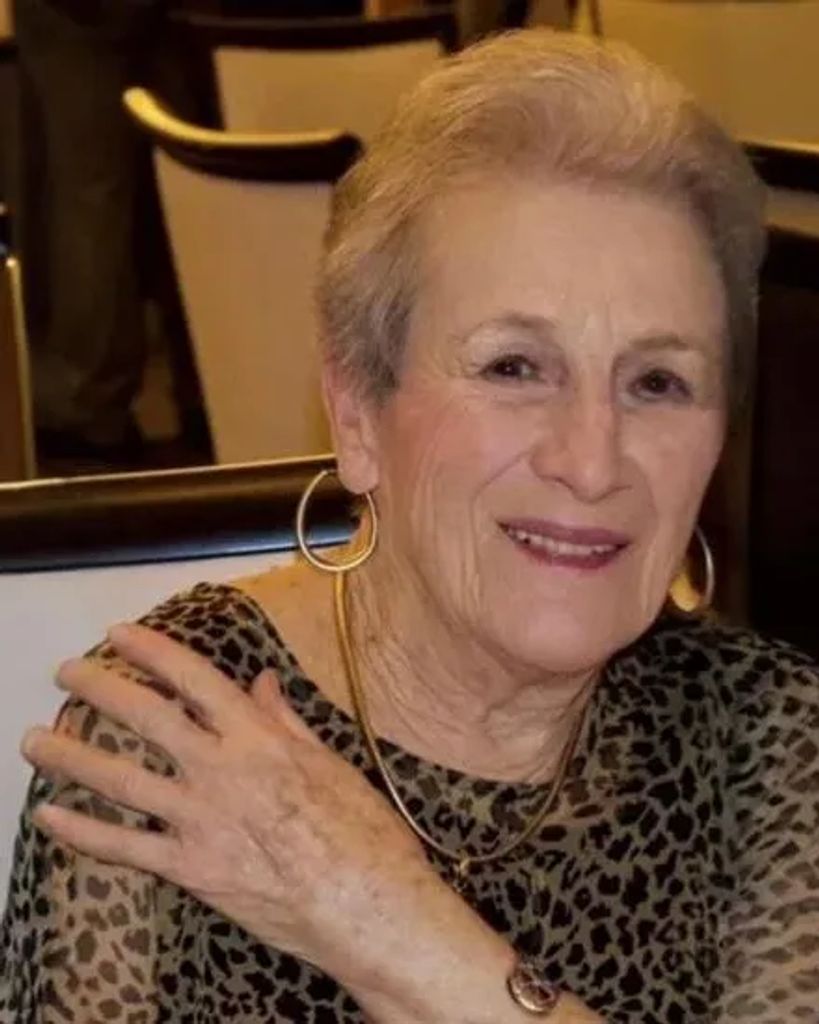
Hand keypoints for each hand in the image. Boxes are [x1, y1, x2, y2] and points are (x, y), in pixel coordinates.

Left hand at [21, 622, 431, 987]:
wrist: (368, 905)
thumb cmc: (362, 830)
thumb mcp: (329, 762)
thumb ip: (284, 721)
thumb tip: (261, 681)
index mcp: (258, 738)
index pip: (192, 679)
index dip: (151, 652)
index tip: (118, 635)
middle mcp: (221, 770)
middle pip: (147, 719)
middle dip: (100, 690)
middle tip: (66, 673)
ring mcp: (200, 821)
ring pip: (122, 780)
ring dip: (72, 757)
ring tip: (36, 740)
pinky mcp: (191, 869)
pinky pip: (126, 849)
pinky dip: (84, 833)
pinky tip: (50, 817)